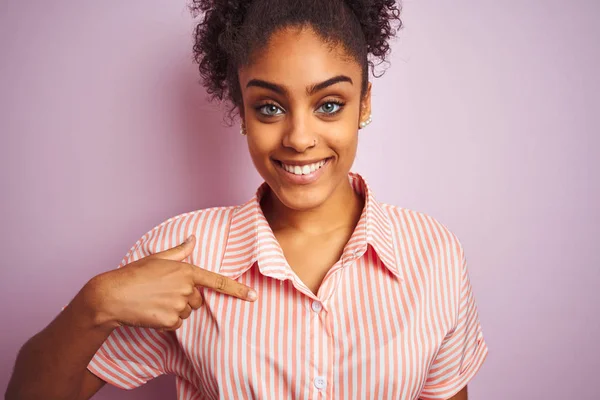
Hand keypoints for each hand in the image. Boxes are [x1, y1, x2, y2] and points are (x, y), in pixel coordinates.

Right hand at [86, 235, 256, 330]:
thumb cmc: (134, 274)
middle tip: (163, 293)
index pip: (217, 281)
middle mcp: (186, 288)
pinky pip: (177, 324)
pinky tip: (152, 312)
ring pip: (187, 312)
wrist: (112, 295)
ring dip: (175, 310)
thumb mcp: (158, 258)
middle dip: (185, 298)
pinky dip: (167, 321)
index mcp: (186, 270)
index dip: (237, 289)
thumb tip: (193, 238)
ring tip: (155, 301)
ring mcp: (179, 305)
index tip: (253, 296)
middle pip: (197, 300)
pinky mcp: (170, 321)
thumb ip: (180, 251)